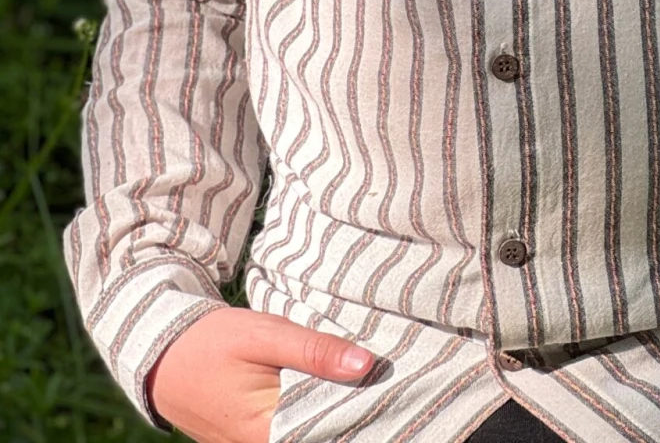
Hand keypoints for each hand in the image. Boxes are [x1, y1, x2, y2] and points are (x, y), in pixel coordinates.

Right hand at [145, 305, 375, 442]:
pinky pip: (289, 430)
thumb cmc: (213, 342)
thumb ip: (314, 351)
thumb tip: (367, 365)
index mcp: (265, 432)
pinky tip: (331, 389)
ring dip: (330, 410)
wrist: (162, 354)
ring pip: (305, 432)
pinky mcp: (248, 438)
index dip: (360, 412)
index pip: (328, 432)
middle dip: (349, 410)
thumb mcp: (265, 336)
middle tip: (383, 383)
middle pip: (319, 434)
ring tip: (361, 382)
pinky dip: (310, 412)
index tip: (389, 390)